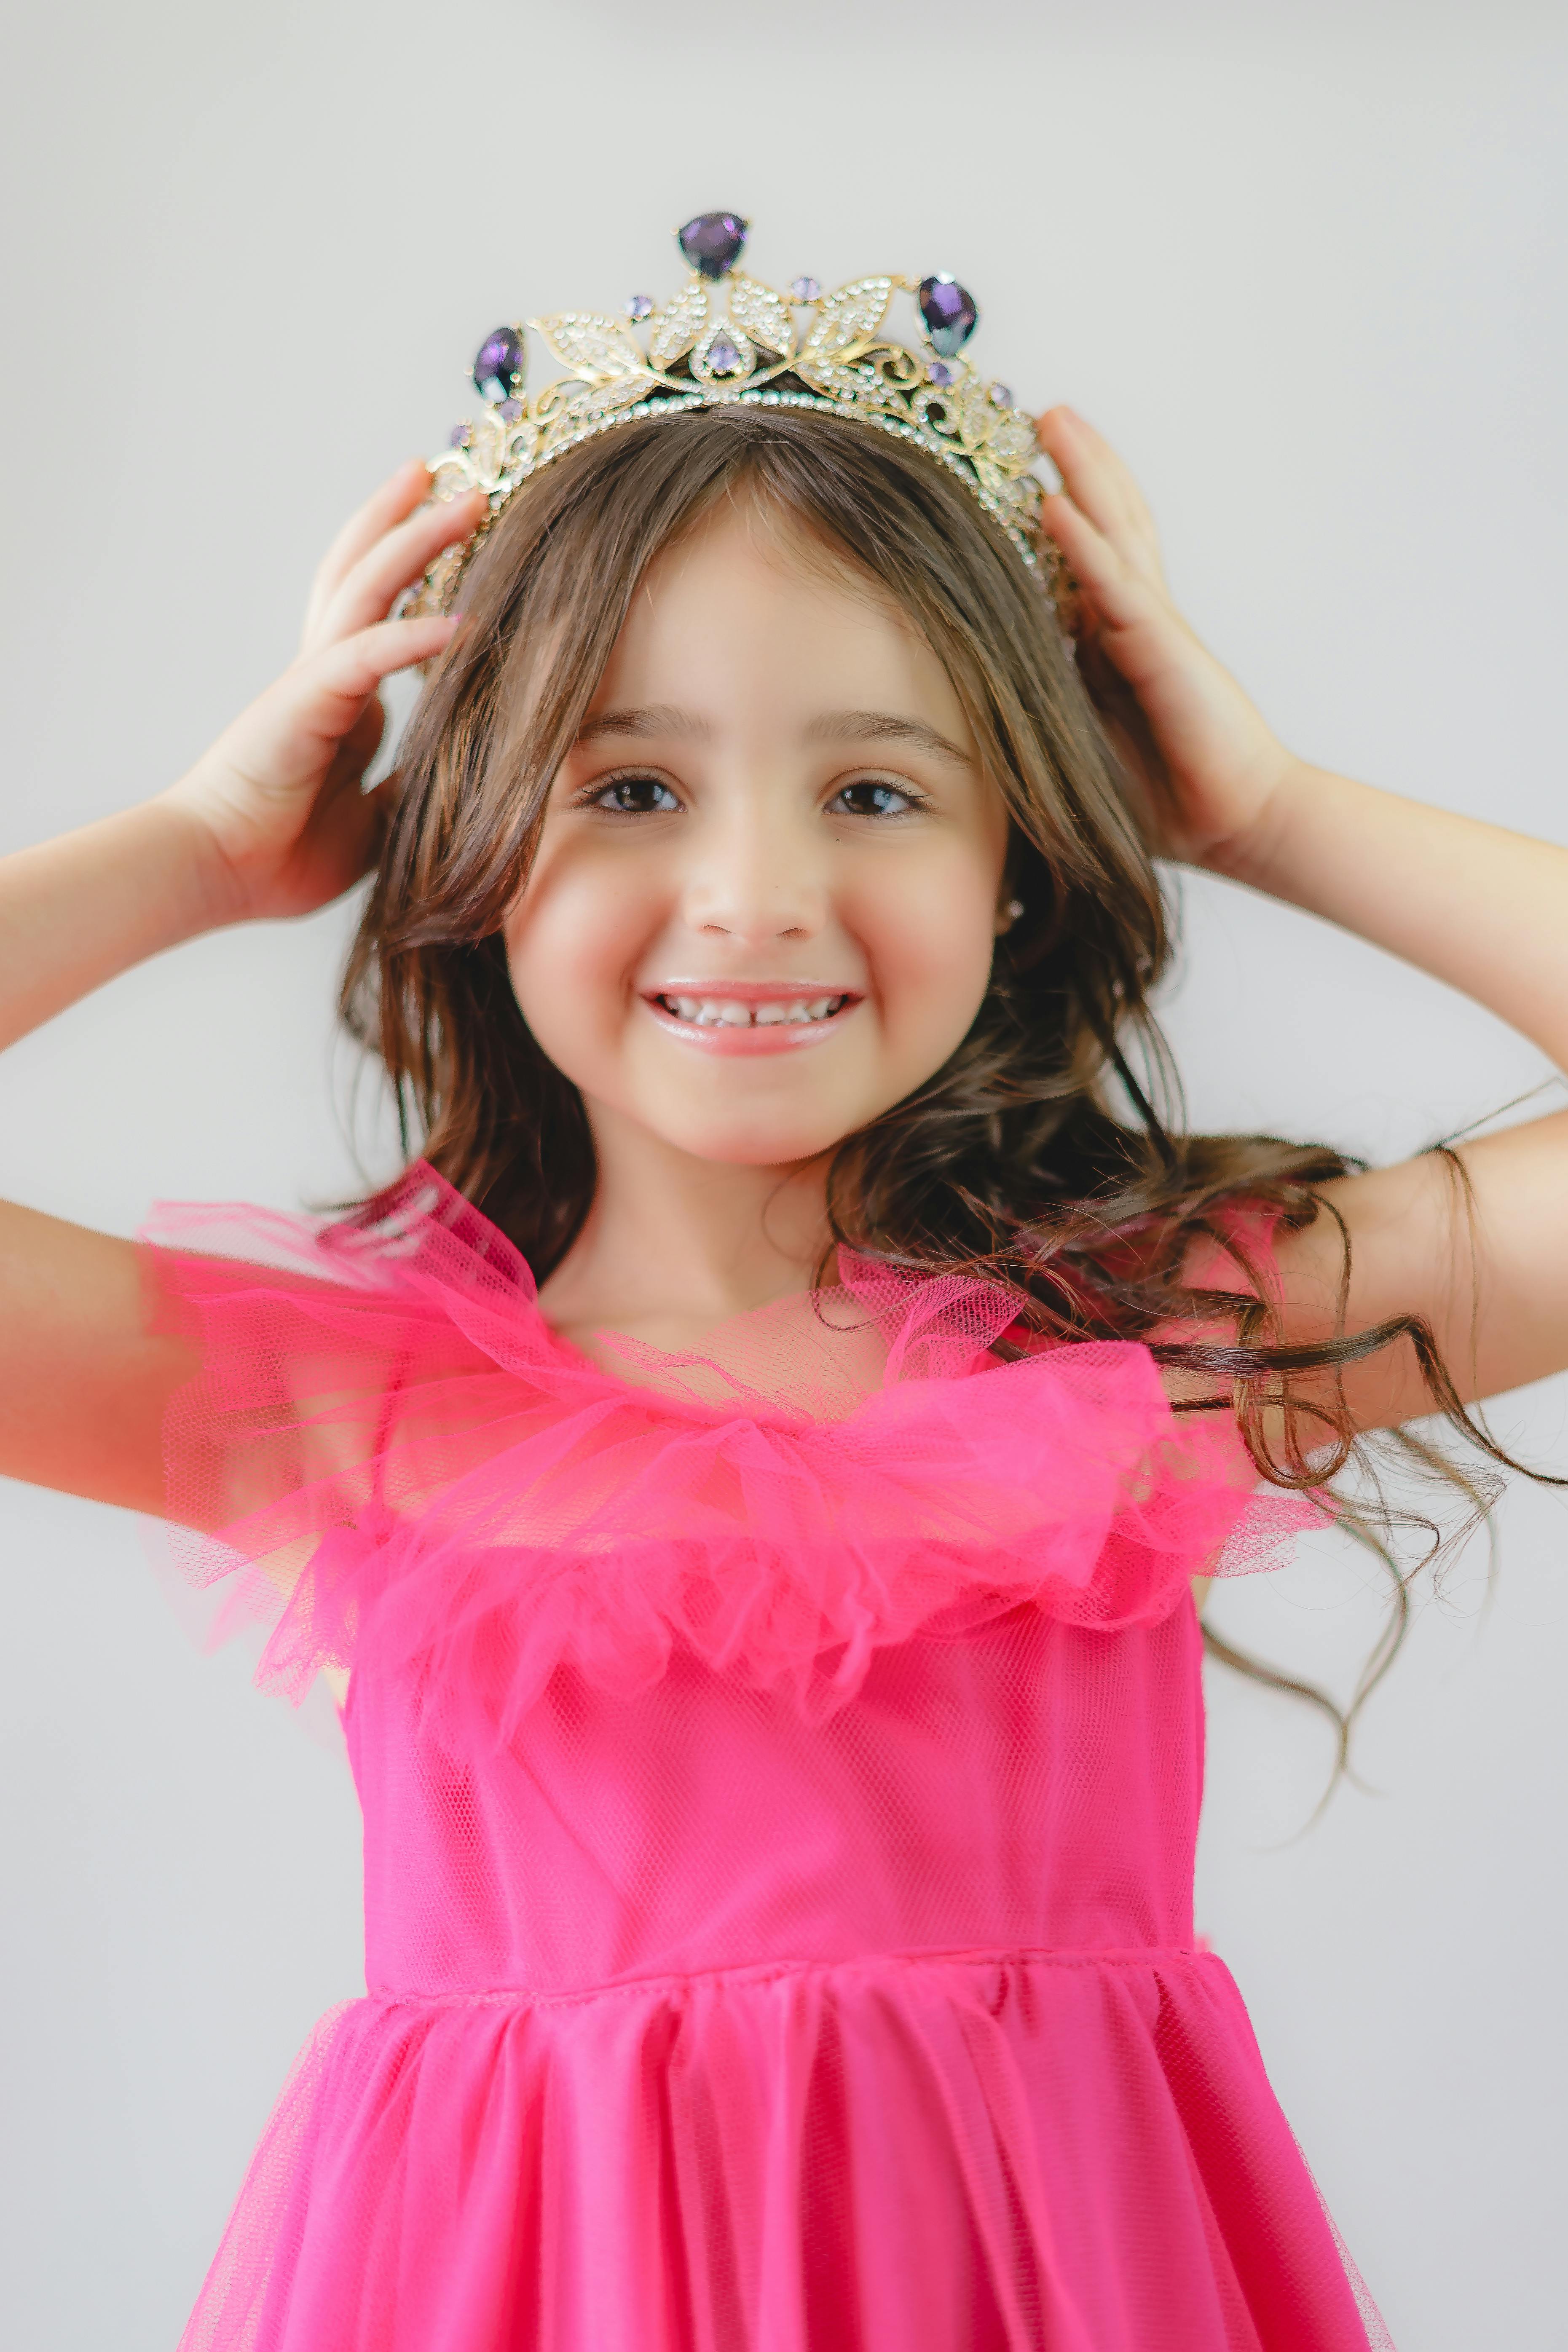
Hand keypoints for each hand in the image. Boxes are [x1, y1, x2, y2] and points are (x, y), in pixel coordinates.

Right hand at [161, 462, 484, 923]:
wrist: (217, 874)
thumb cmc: (282, 854)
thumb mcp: (375, 819)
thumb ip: (409, 784)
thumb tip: (460, 772)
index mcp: (339, 698)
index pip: (381, 616)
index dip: (416, 573)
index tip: (458, 539)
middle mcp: (324, 675)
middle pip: (365, 575)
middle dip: (410, 523)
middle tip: (459, 480)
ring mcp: (311, 684)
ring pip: (365, 591)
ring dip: (416, 544)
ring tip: (464, 502)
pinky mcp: (303, 705)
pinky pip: (365, 658)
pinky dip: (413, 637)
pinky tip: (461, 622)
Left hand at [1036, 408, 1299, 868]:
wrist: (1235, 823)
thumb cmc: (1161, 796)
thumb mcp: (1079, 745)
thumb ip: (1040, 713)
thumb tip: (969, 713)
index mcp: (1114, 641)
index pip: (1082, 558)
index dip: (1056, 509)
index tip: (1013, 466)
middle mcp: (1135, 621)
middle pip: (1106, 522)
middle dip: (1076, 463)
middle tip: (1038, 412)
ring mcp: (1152, 629)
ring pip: (1114, 533)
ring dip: (1083, 473)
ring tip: (1051, 420)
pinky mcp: (1163, 650)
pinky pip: (1117, 587)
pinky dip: (1086, 544)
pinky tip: (1056, 504)